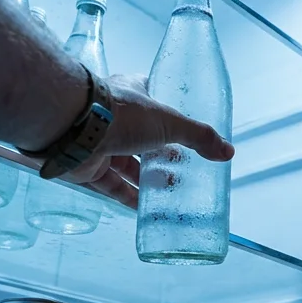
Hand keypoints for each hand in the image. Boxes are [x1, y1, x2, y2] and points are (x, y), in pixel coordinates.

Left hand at [62, 73, 233, 207]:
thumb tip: (227, 151)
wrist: (74, 128)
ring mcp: (100, 142)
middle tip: (182, 168)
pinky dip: (127, 196)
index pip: (154, 100)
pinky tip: (144, 208)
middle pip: (142, 137)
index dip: (170, 114)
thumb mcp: (170, 122)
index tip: (186, 130)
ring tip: (169, 191)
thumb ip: (198, 136)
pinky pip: (111, 185)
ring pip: (126, 163)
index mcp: (133, 94)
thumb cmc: (122, 113)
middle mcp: (115, 117)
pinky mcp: (89, 167)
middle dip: (161, 153)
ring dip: (145, 177)